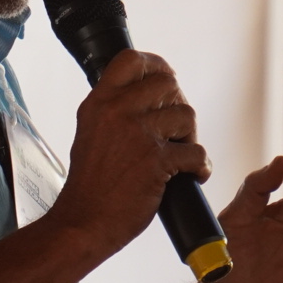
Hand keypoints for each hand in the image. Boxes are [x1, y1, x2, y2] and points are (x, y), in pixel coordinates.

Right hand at [45, 49, 208, 254]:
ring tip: (179, 157)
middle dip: (178, 107)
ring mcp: (138, 135)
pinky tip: (190, 176)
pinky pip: (196, 152)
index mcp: (99, 102)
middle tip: (174, 131)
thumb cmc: (90, 185)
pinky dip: (200, 167)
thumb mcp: (91, 132)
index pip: (131, 60)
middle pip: (169, 84)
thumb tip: (147, 98)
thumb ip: (114, 111)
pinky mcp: (157, 161)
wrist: (83, 222)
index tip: (164, 85)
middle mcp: (117, 112)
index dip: (156, 67)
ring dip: (190, 137)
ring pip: (187, 115)